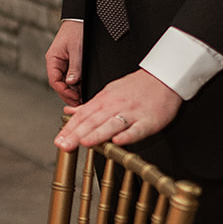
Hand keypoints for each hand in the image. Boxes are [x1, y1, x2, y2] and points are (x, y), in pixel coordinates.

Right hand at [46, 20, 83, 103]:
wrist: (80, 19)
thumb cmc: (76, 31)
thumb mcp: (77, 50)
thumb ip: (75, 68)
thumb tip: (71, 83)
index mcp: (52, 59)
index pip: (54, 81)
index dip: (64, 92)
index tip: (74, 98)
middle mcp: (55, 62)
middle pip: (58, 84)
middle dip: (68, 94)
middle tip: (78, 102)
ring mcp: (61, 62)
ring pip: (64, 81)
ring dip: (72, 90)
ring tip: (81, 96)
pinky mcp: (68, 62)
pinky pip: (69, 76)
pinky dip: (75, 83)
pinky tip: (81, 88)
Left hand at [54, 70, 181, 151]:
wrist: (163, 78)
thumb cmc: (135, 87)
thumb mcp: (108, 92)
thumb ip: (88, 106)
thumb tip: (68, 112)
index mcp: (104, 100)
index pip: (83, 116)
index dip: (70, 129)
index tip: (58, 141)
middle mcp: (115, 106)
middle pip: (93, 121)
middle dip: (77, 134)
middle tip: (64, 145)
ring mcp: (132, 113)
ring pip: (112, 124)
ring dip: (98, 134)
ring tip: (84, 142)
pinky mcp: (149, 120)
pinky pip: (137, 129)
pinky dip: (128, 135)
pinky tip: (118, 141)